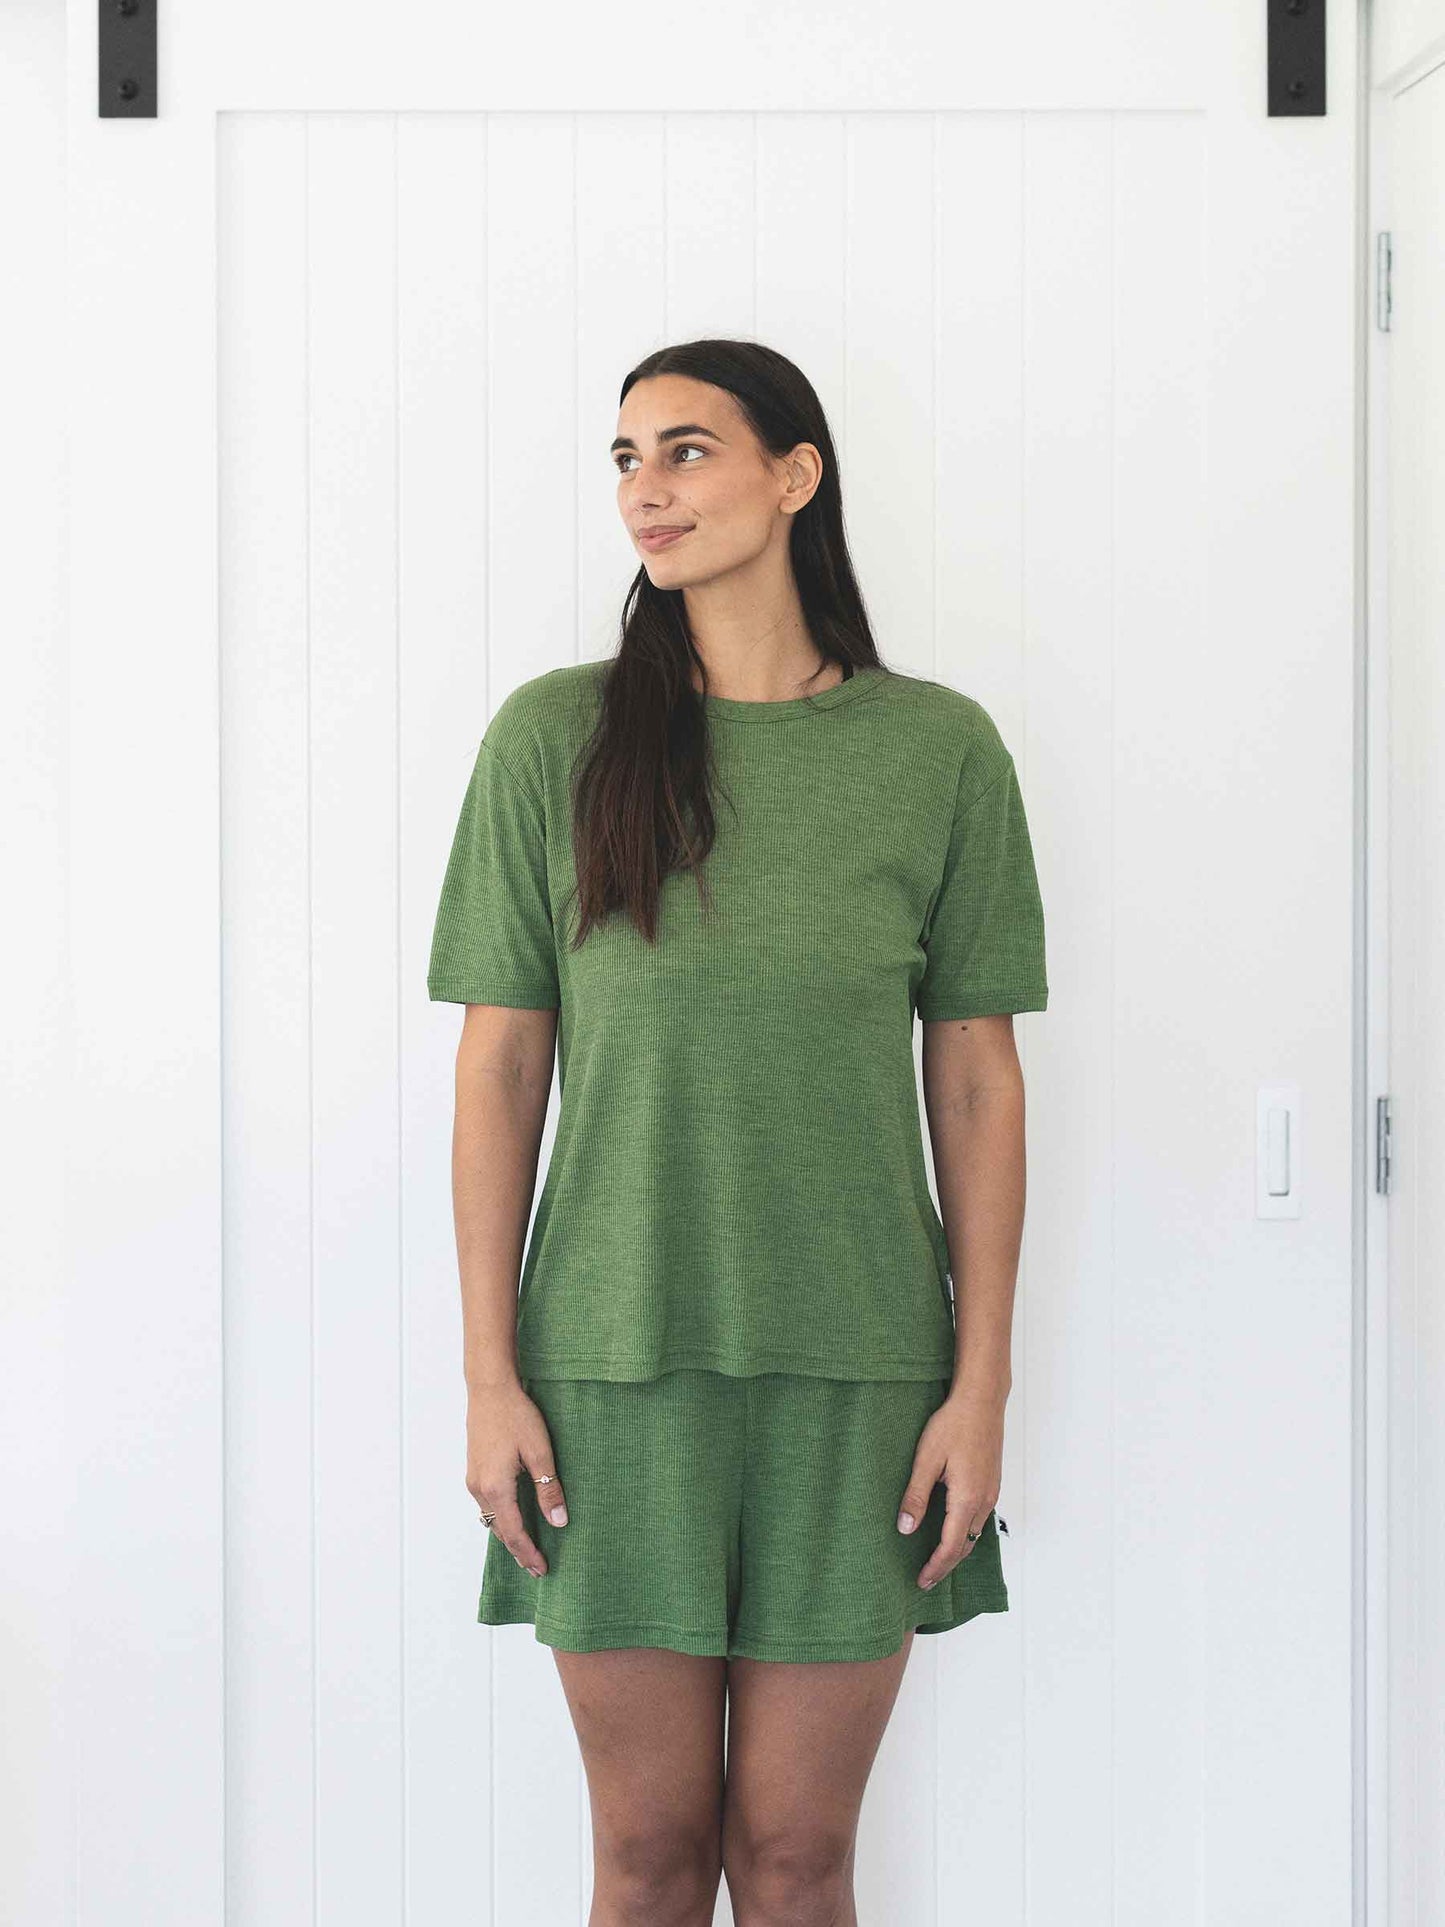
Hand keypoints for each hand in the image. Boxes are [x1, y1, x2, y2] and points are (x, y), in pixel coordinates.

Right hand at [466, 1381, 568, 1578]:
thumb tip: (558, 1522)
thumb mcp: (540, 1453)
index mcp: (496, 1488)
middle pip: (500, 1531)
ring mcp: (474, 1479)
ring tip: (527, 1546)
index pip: (513, 1533)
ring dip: (509, 1534)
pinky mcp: (475, 1469)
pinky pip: (488, 1504)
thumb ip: (548, 1489)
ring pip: (492, 1518)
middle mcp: (479, 1489)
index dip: (528, 1554)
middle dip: (519, 1550)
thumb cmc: (516, 1416)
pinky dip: (501, 1517)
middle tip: (537, 1567)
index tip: (542, 1570)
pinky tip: (514, 1515)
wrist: (489, 1389)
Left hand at [896, 1388, 1003, 1590]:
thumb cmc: (953, 1425)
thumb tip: (905, 1529)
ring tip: (936, 1559)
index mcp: (967, 1499)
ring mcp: (991, 1493)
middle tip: (925, 1578)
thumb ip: (916, 1496)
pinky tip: (951, 1529)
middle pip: (966, 1546)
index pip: (951, 1547)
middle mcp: (984, 1501)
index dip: (936, 1567)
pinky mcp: (991, 1483)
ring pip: (975, 1534)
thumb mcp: (926, 1459)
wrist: (982, 1401)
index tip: (921, 1581)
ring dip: (956, 1550)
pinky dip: (965, 1533)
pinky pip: (979, 1518)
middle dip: (946, 1565)